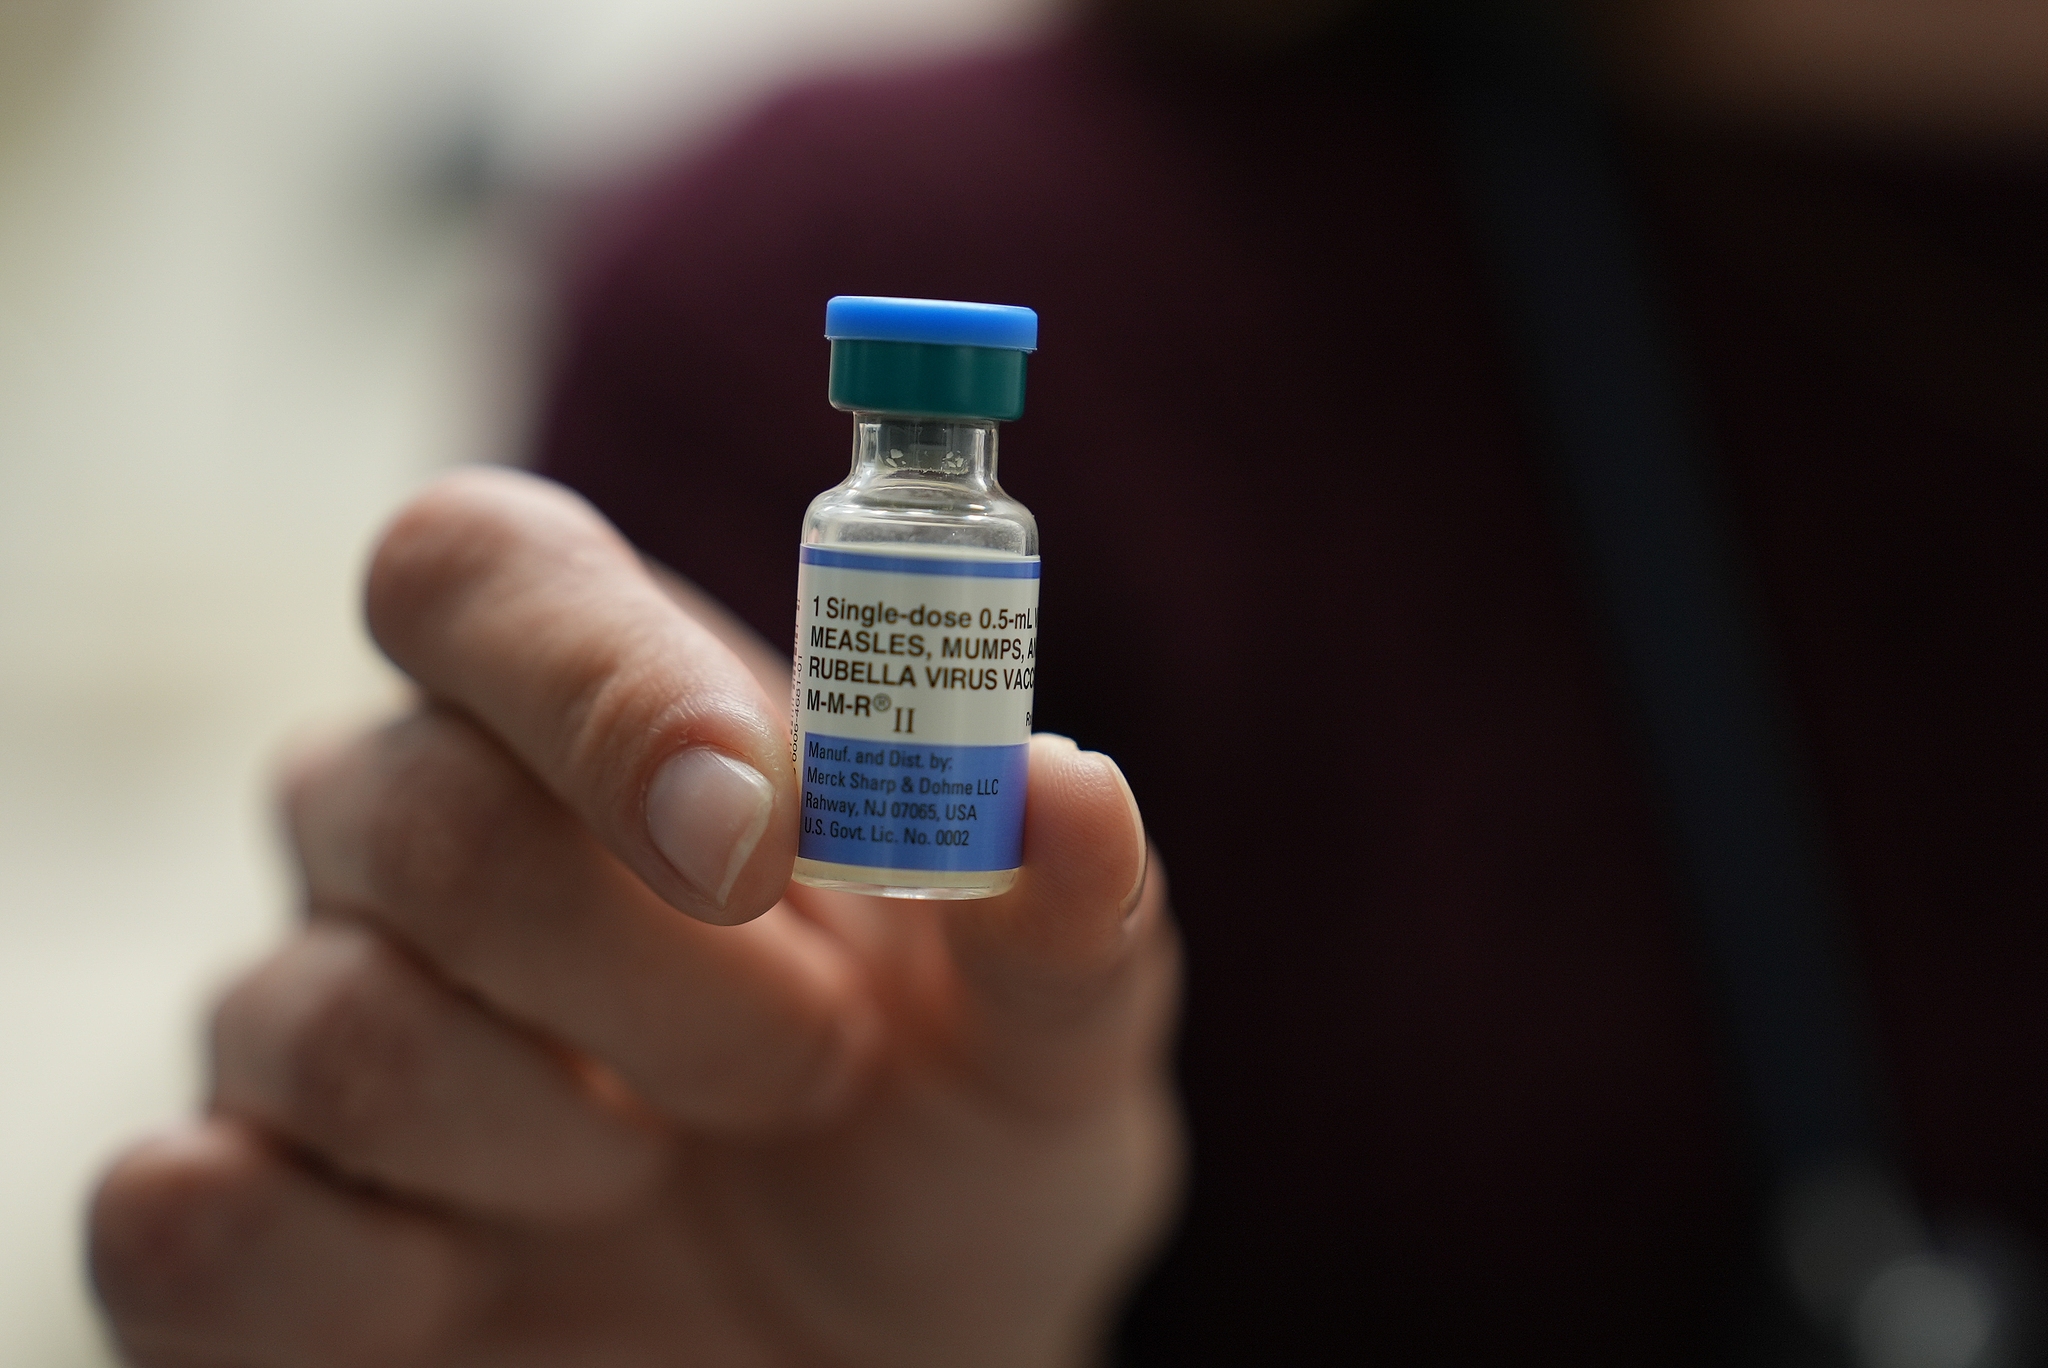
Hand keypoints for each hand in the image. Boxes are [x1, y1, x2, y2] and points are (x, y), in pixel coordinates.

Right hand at [88, 468, 1181, 1367]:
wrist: (868, 1366)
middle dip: (655, 974)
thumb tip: (1066, 789)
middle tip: (809, 1064)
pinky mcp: (234, 1226)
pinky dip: (379, 1277)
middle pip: (414, 805)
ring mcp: (302, 1026)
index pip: (477, 569)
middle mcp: (412, 834)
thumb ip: (1067, 922)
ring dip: (563, 1137)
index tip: (762, 826)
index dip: (597, 675)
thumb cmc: (941, 1158)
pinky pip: (193, 1215)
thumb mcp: (1047, 1051)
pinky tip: (502, 1278)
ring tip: (674, 1167)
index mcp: (607, 722)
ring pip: (328, 1022)